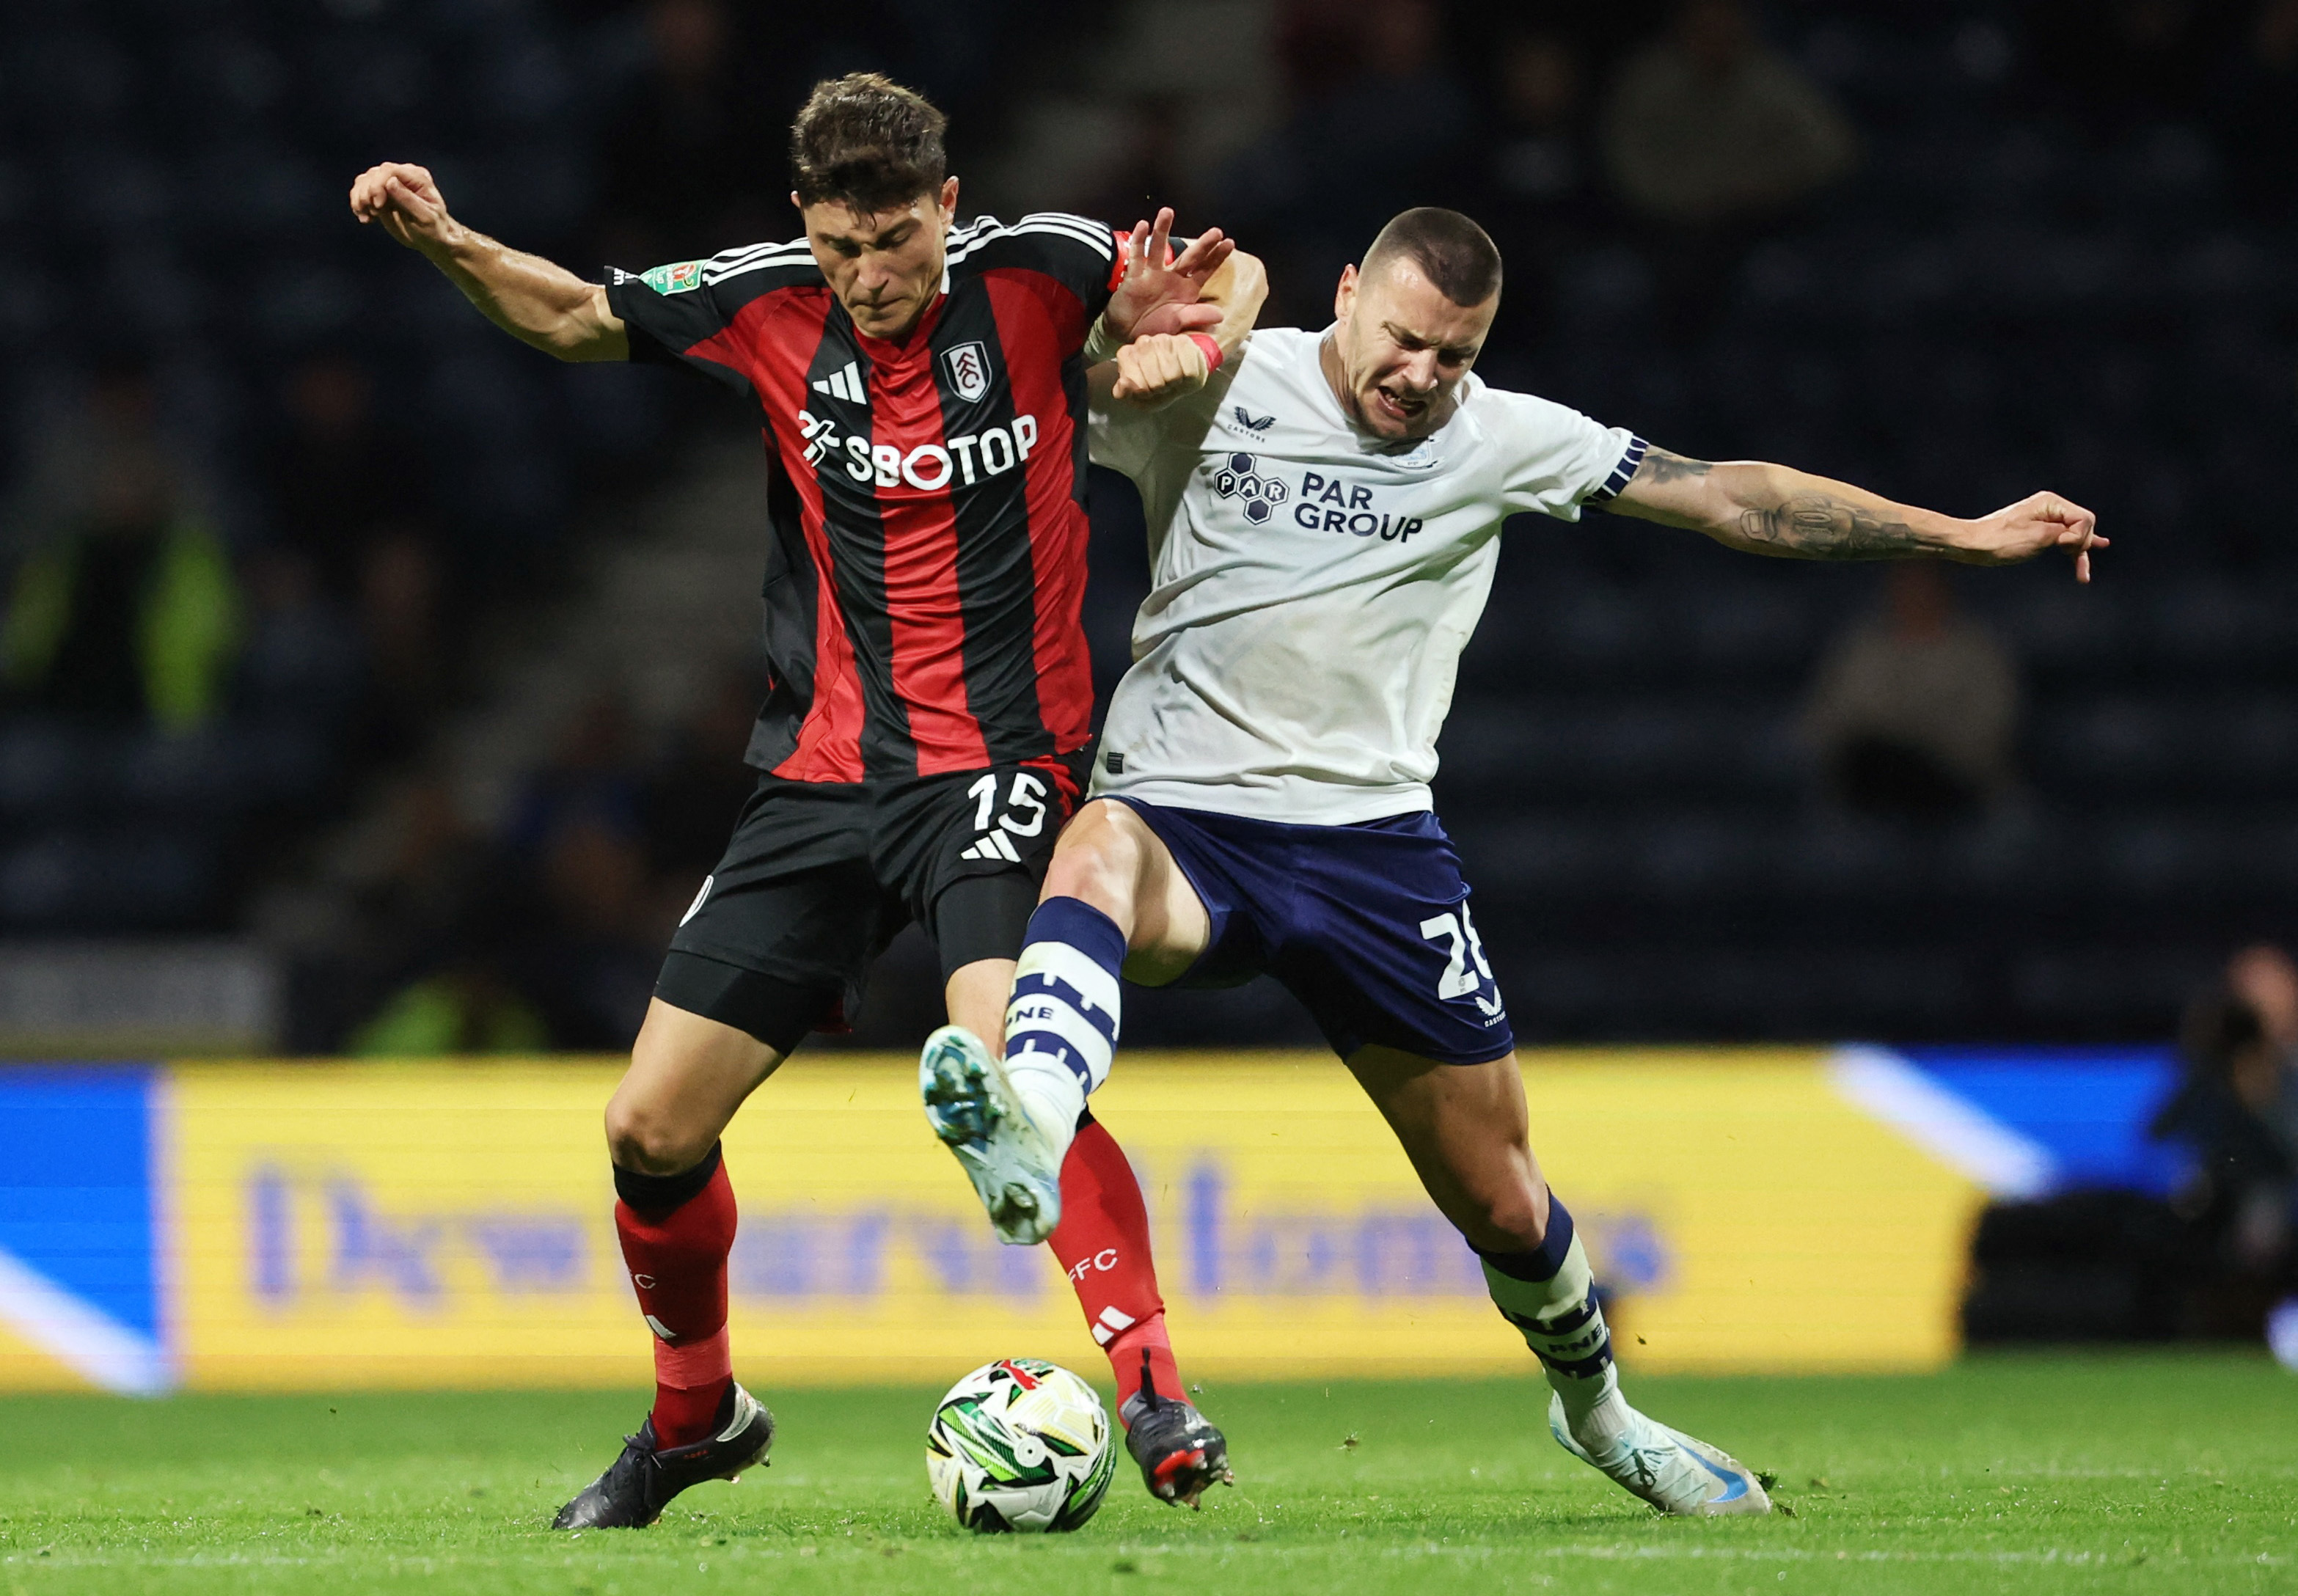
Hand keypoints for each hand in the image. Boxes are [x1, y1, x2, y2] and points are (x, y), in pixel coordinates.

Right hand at [349, 161, 461, 254]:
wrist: (430, 239)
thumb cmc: (433, 228)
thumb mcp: (425, 217)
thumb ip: (408, 199)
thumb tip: (390, 182)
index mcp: (417, 177)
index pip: (389, 170)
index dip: (378, 184)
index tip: (378, 205)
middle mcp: (401, 175)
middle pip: (374, 174)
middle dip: (367, 192)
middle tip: (371, 212)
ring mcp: (388, 183)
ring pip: (364, 181)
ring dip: (359, 198)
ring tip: (366, 217)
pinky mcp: (379, 194)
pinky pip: (360, 192)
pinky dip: (358, 204)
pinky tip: (365, 219)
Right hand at [1104, 207, 1234, 341]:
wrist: (1126, 333)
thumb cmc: (1154, 328)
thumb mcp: (1178, 323)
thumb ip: (1197, 317)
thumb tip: (1220, 316)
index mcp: (1185, 289)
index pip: (1205, 270)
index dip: (1216, 257)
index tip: (1229, 243)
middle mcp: (1171, 278)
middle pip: (1189, 258)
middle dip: (1203, 245)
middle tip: (1216, 232)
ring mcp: (1152, 274)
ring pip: (1158, 248)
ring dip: (1162, 230)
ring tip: (1167, 212)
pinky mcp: (1134, 276)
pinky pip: (1137, 256)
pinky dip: (1139, 241)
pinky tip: (1142, 226)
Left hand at [1109, 333, 1212, 409]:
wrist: (1182, 379)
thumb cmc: (1159, 388)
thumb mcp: (1138, 398)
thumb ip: (1124, 393)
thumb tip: (1123, 383)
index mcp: (1126, 355)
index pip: (1134, 384)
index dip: (1143, 394)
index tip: (1147, 391)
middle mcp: (1143, 343)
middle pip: (1154, 382)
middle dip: (1160, 389)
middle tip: (1162, 386)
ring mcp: (1163, 340)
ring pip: (1171, 376)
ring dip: (1174, 384)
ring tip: (1173, 380)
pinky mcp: (1183, 343)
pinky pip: (1188, 372)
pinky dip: (1188, 379)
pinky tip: (1183, 373)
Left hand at [1951, 491, 2106, 581]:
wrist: (1971, 544)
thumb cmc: (2000, 540)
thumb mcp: (2038, 537)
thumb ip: (2064, 534)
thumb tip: (2081, 537)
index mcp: (2050, 502)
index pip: (2085, 518)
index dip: (2080, 536)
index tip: (2061, 547)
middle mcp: (2050, 507)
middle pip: (2083, 526)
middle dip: (2080, 544)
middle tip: (2063, 556)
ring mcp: (2046, 519)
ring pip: (2074, 535)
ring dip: (2078, 553)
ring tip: (2082, 574)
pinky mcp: (2040, 531)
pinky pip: (2063, 539)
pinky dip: (2075, 548)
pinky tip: (2098, 547)